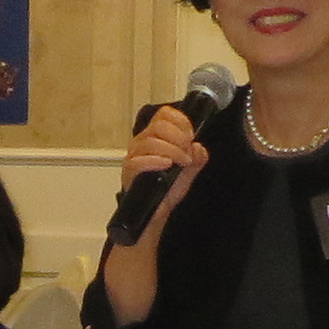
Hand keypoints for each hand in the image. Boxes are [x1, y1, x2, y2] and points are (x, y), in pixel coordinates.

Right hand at [115, 106, 204, 244]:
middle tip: (187, 153)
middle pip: (158, 125)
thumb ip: (197, 158)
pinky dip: (156, 161)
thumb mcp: (188, 172)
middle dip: (179, 137)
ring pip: (151, 141)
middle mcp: (142, 143)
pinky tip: (167, 166)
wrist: (156, 214)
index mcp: (155, 137)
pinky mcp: (129, 172)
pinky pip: (139, 160)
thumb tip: (199, 147)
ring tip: (182, 162)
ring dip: (172, 150)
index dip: (180, 121)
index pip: (164, 114)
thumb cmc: (167, 190)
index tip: (191, 136)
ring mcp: (134, 156)